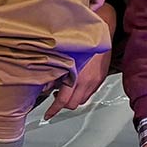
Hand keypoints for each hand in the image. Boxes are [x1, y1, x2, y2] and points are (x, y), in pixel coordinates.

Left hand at [43, 4, 117, 119]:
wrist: (101, 30)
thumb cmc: (82, 40)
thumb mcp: (64, 57)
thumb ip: (55, 74)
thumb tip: (45, 87)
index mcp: (78, 77)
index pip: (64, 101)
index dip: (54, 109)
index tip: (48, 115)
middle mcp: (88, 82)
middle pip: (73, 104)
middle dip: (63, 104)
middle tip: (55, 97)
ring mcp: (96, 81)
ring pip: (82, 100)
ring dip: (73, 99)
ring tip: (66, 90)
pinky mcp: (101, 78)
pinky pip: (90, 93)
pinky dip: (81, 93)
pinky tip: (76, 84)